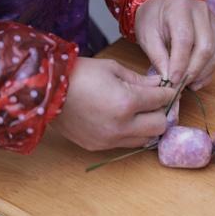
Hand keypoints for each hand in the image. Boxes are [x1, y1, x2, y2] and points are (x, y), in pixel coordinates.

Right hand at [51, 57, 174, 150]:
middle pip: (160, 126)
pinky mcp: (99, 147)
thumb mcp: (112, 69)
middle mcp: (122, 126)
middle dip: (162, 112)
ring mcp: (110, 140)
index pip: (161, 100)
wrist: (45, 91)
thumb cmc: (79, 74)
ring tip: (141, 113)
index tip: (168, 90)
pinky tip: (124, 121)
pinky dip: (131, 134)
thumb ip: (139, 79)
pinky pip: (125, 144)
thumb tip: (159, 84)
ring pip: (145, 140)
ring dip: (148, 127)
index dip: (168, 94)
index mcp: (127, 102)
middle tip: (156, 103)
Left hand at [135, 0, 214, 89]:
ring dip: (202, 74)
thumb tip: (170, 79)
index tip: (172, 80)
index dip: (180, 63)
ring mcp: (212, 20)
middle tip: (180, 85)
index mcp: (180, 7)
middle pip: (205, 47)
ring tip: (187, 85)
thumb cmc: (151, 20)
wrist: (160, 7)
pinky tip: (196, 81)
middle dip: (193, 71)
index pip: (185, 39)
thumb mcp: (146, 36)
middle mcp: (201, 11)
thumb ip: (158, 57)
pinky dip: (208, 71)